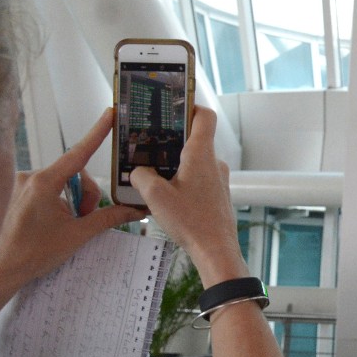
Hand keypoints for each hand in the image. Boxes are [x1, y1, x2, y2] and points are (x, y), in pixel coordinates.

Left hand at [0, 109, 145, 329]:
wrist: (3, 272)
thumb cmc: (36, 253)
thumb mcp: (79, 234)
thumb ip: (109, 216)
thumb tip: (137, 210)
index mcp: (44, 182)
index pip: (78, 153)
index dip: (97, 133)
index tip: (109, 114)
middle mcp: (31, 177)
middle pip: (75, 174)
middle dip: (87, 195)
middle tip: (86, 218)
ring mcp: (24, 184)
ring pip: (65, 182)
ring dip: (75, 201)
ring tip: (72, 224)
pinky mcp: (21, 193)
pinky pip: (52, 189)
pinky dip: (63, 202)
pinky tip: (60, 222)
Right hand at [130, 106, 245, 285]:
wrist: (216, 250)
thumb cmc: (192, 222)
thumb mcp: (154, 196)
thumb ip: (141, 176)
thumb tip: (139, 171)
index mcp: (202, 155)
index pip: (204, 116)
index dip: (190, 107)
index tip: (174, 106)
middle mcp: (214, 163)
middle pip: (195, 139)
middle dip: (172, 140)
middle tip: (150, 144)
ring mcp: (218, 179)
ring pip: (195, 162)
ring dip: (176, 164)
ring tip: (154, 174)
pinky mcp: (218, 195)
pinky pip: (199, 179)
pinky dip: (183, 180)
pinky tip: (167, 194)